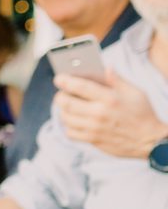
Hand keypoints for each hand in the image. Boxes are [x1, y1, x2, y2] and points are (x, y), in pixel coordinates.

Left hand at [53, 72, 167, 158]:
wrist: (149, 141)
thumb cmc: (143, 114)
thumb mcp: (135, 92)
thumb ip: (117, 80)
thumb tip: (105, 67)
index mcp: (110, 98)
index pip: (80, 86)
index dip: (65, 81)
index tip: (59, 78)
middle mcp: (99, 113)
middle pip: (66, 103)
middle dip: (60, 95)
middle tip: (62, 93)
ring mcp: (94, 128)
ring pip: (65, 117)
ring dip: (63, 110)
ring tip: (68, 106)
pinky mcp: (92, 140)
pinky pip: (70, 132)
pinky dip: (68, 125)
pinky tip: (74, 120)